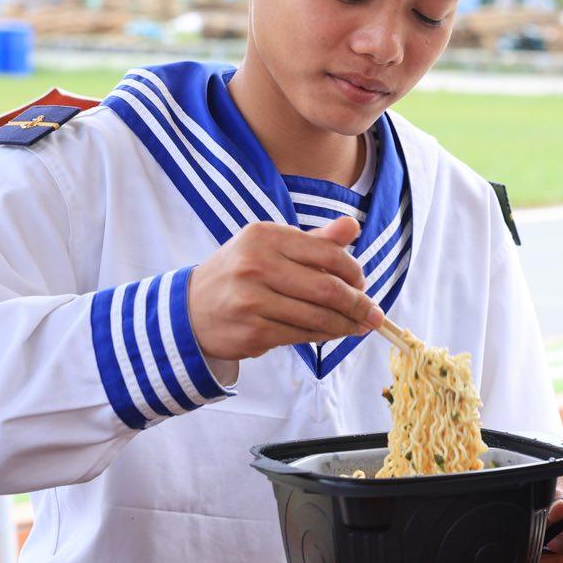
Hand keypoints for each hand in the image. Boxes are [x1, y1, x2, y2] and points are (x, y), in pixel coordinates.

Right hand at [187, 217, 382, 361]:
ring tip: (359, 325)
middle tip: (373, 313)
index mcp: (265, 236)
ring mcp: (252, 301)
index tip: (363, 283)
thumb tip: (352, 225)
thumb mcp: (271, 247)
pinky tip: (334, 333)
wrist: (189, 311)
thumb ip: (315, 240)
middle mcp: (256, 265)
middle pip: (327, 288)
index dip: (354, 271)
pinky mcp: (252, 332)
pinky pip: (302, 335)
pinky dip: (325, 336)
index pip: (328, 253)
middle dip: (358, 303)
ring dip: (346, 324)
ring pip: (318, 316)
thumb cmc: (240, 274)